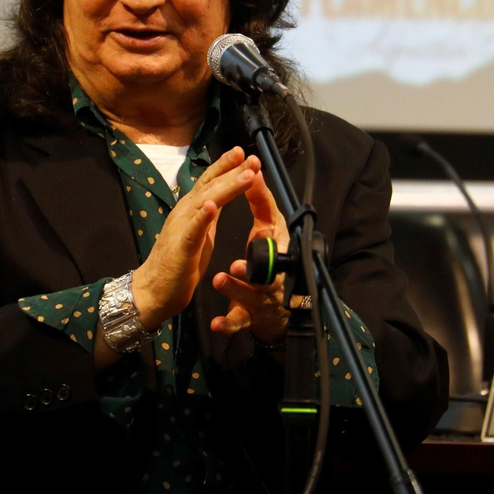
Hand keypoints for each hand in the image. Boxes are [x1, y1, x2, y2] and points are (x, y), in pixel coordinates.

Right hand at [129, 147, 259, 326]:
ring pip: (205, 201)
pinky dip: (202, 217)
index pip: (210, 181)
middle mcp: (185, 212)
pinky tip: (211, 206)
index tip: (244, 153)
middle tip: (252, 158)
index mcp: (191, 208)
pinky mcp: (181, 247)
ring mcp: (181, 227)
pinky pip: (193, 230)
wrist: (155, 289)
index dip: (226, 166)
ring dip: (226, 187)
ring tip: (245, 175)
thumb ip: (210, 213)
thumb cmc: (179, 261)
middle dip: (233, 170)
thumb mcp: (202, 232)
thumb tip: (222, 195)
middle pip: (210, 185)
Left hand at [210, 168, 290, 346]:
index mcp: (277, 252)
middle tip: (237, 263)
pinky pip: (238, 322)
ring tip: (220, 279)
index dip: (269, 235)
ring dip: (237, 290)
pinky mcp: (249, 317)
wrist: (271, 303)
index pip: (275, 242)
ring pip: (250, 297)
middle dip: (252, 268)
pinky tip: (216, 324)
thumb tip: (254, 169)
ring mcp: (260, 298)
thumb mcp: (268, 228)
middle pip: (265, 274)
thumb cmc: (269, 256)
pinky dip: (228, 324)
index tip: (259, 229)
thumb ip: (262, 202)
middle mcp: (272, 276)